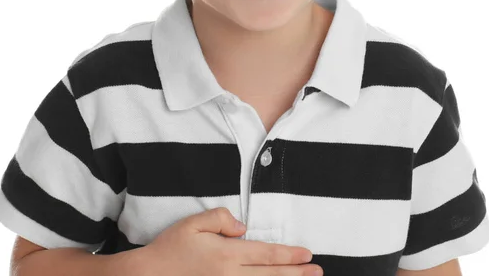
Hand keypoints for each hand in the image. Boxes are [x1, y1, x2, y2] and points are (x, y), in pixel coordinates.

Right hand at [119, 206, 322, 274]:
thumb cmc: (171, 247)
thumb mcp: (193, 223)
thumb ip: (221, 219)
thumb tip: (243, 227)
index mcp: (226, 254)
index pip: (266, 254)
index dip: (289, 255)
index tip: (308, 255)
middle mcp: (230, 275)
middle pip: (270, 275)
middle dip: (296, 274)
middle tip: (317, 272)